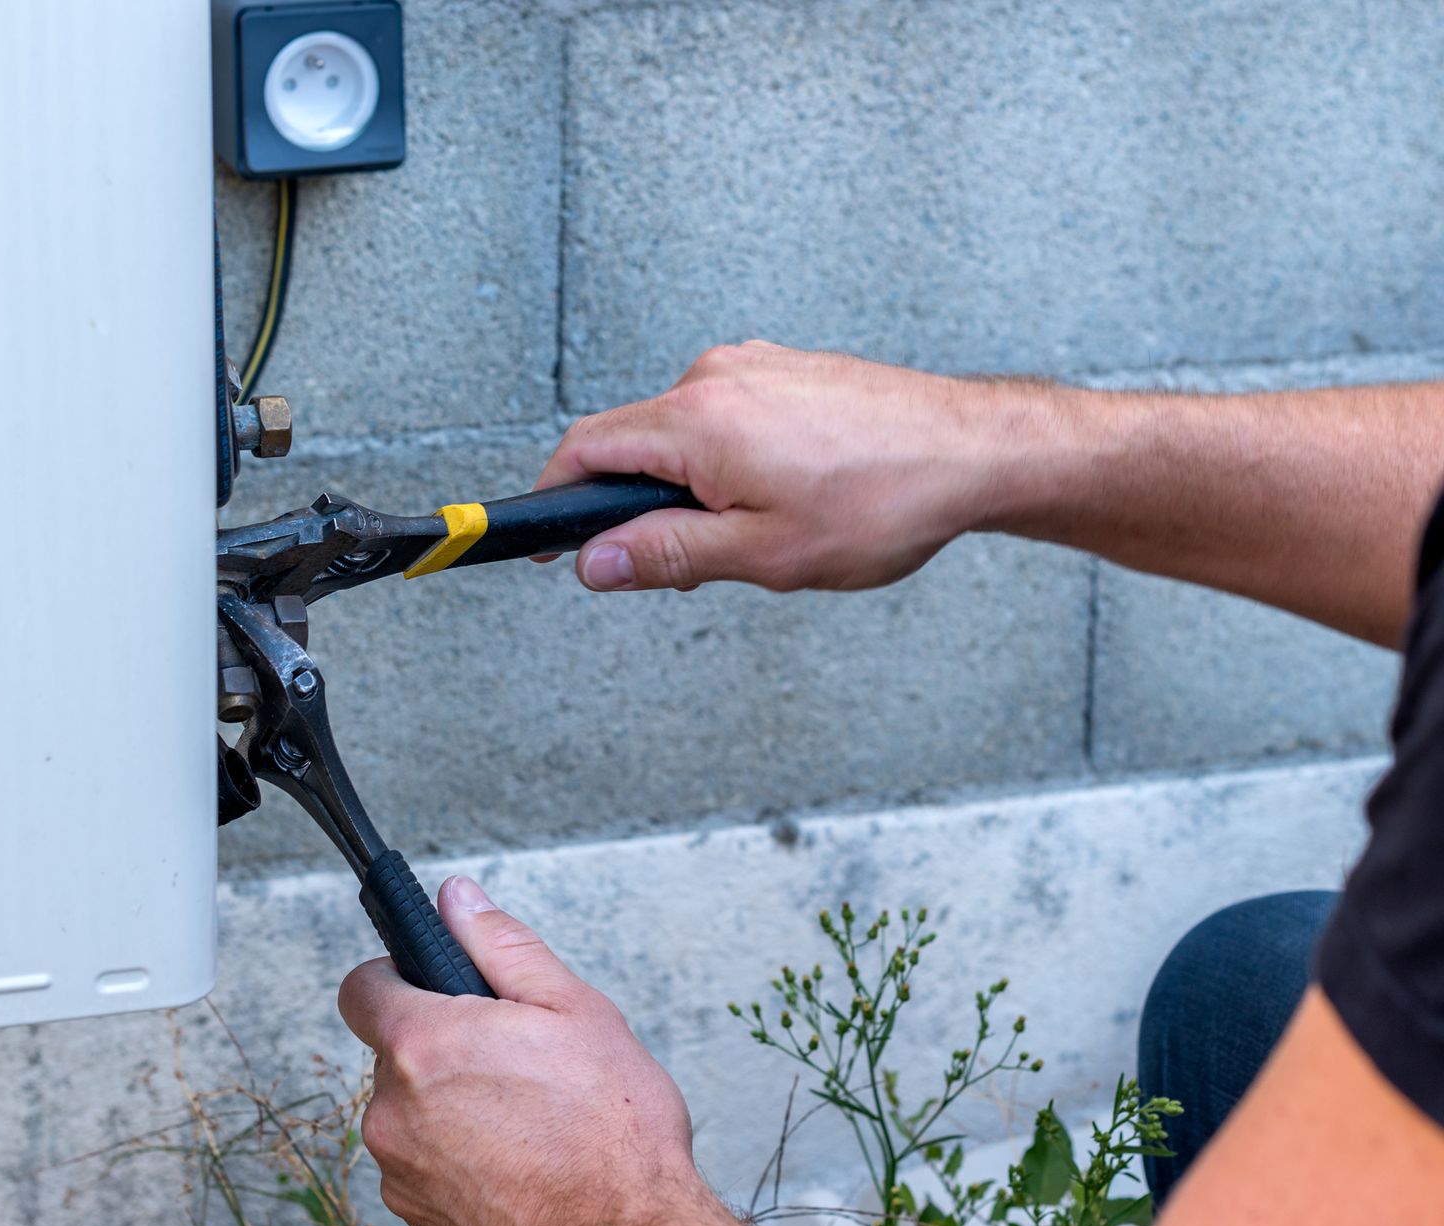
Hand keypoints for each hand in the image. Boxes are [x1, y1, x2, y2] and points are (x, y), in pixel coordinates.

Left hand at [338, 877, 774, 1225]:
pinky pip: (427, 1171)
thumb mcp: (575, 1011)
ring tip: (529, 1121)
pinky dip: (462, 1163)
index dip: (397, 977)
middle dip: (445, 1051)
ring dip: (454, 1111)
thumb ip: (503, 946)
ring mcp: (403, 1176)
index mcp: (424, 1047)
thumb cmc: (614, 1137)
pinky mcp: (421, 1224)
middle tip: (517, 1061)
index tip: (433, 987)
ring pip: (413, 1117)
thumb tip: (458, 900)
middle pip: (396, 1057)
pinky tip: (521, 1167)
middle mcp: (394, 1114)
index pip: (361, 988)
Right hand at [535, 343, 1042, 592]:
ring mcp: (754, 365)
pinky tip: (784, 497)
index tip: (547, 542)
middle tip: (688, 563)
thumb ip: (665, 555)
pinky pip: (724, 418)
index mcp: (697, 420)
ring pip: (682, 434)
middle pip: (631, 441)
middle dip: (637, 506)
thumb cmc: (884, 500)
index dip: (554, 499)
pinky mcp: (785, 368)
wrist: (975, 450)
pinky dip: (727, 461)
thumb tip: (594, 561)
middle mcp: (716, 377)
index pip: (584, 449)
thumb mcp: (762, 553)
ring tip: (761, 532)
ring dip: (690, 487)